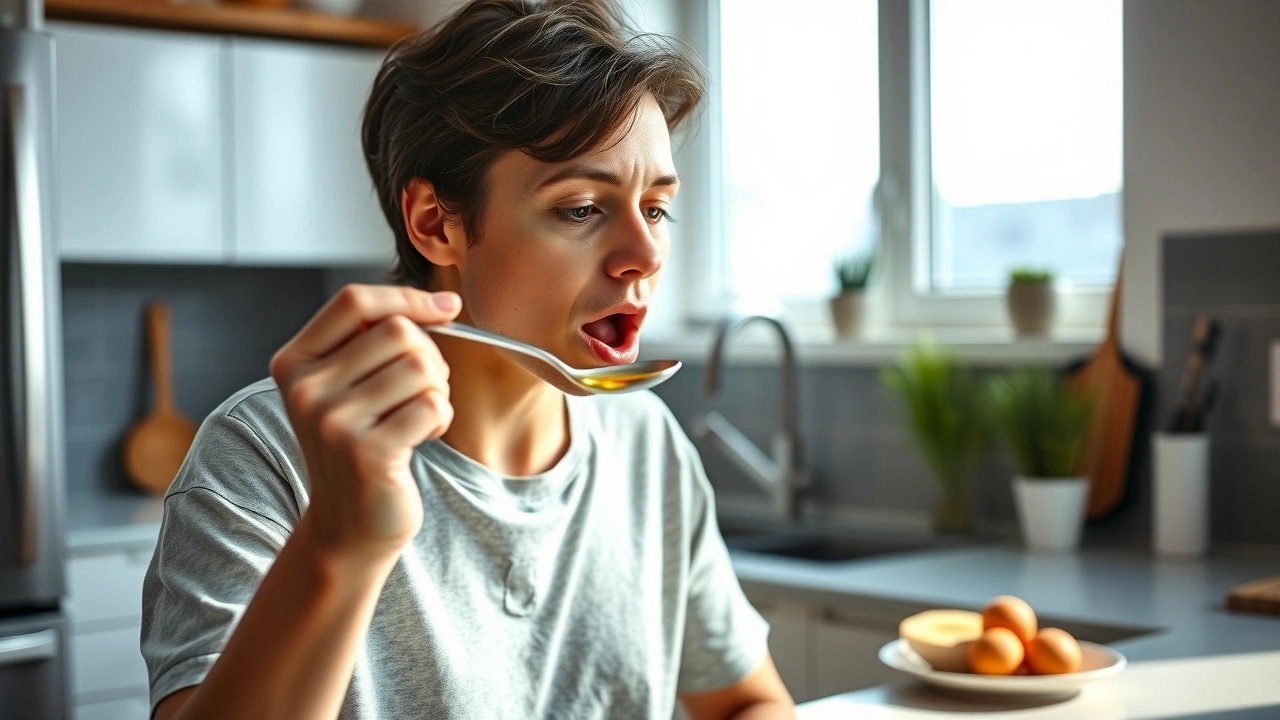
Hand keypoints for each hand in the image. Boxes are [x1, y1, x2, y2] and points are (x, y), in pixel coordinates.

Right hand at [269, 284, 460, 560]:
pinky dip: (441, 418)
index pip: (355, 302)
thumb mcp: (351, 386)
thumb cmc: (361, 447)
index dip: (407, 297)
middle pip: (398, 332)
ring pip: (420, 367)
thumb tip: (444, 304)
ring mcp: (331, 421)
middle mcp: (305, 389)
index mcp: (295, 362)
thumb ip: (376, 340)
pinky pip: (432, 405)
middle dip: (429, 356)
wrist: (349, 527)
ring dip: (437, 391)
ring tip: (418, 418)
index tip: (446, 309)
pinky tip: (422, 438)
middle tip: (422, 391)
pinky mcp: (366, 451)